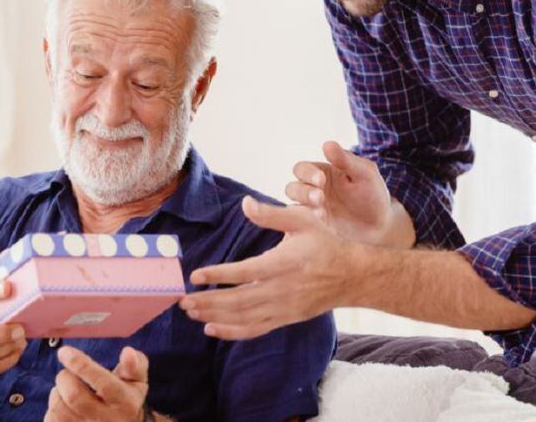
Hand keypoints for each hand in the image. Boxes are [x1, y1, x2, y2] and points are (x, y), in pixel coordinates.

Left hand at [45, 346, 149, 421]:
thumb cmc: (125, 399)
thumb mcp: (137, 382)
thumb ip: (135, 364)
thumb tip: (128, 352)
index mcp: (125, 403)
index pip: (103, 383)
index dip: (81, 365)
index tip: (65, 352)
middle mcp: (107, 421)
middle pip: (75, 397)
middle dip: (64, 378)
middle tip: (66, 373)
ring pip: (60, 409)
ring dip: (56, 392)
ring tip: (65, 388)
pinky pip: (52, 420)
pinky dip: (52, 408)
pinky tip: (62, 405)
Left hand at [179, 196, 359, 339]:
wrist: (353, 276)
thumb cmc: (326, 244)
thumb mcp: (303, 220)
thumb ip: (272, 214)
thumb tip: (244, 203)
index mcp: (284, 263)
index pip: (245, 273)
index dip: (218, 275)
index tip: (195, 276)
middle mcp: (282, 290)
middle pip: (239, 300)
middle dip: (208, 301)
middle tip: (182, 300)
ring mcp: (283, 308)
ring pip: (243, 317)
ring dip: (214, 316)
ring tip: (190, 312)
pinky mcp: (285, 319)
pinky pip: (255, 329)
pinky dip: (232, 332)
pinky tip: (211, 328)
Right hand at [286, 141, 413, 247]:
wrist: (381, 226)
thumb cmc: (373, 195)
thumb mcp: (364, 174)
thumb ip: (345, 160)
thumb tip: (327, 144)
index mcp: (322, 172)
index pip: (303, 168)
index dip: (308, 173)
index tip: (321, 180)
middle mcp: (313, 189)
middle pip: (292, 187)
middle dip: (303, 191)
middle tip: (320, 197)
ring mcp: (313, 209)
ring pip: (292, 205)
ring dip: (303, 204)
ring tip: (320, 209)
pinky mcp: (315, 226)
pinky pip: (301, 222)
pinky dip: (308, 220)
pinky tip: (323, 220)